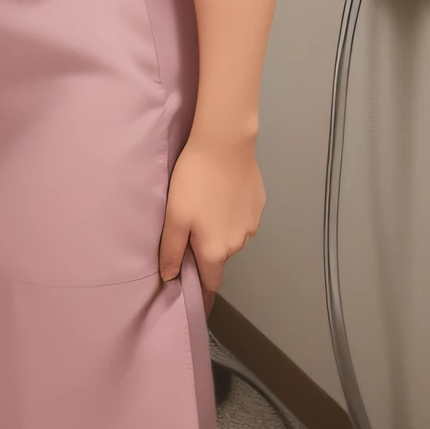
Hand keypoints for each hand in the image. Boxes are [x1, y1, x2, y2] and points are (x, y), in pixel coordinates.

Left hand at [159, 133, 264, 311]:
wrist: (225, 145)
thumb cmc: (194, 181)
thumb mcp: (174, 216)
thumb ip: (172, 250)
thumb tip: (170, 277)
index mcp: (216, 250)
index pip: (210, 281)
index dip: (199, 283)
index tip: (189, 277)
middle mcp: (239, 243)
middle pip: (219, 256)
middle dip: (205, 248)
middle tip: (189, 223)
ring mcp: (252, 224)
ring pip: (232, 236)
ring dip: (220, 229)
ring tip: (205, 203)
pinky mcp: (259, 205)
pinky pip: (242, 218)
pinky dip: (232, 212)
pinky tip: (221, 192)